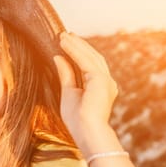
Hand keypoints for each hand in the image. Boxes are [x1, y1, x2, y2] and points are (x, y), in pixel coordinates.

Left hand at [54, 32, 118, 152]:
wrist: (87, 132)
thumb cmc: (78, 120)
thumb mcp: (69, 93)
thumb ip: (66, 75)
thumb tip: (58, 58)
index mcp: (101, 87)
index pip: (90, 64)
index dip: (80, 52)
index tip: (68, 41)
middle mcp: (107, 82)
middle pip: (92, 57)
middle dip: (79, 45)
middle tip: (65, 34)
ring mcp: (106, 80)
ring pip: (90, 56)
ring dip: (76, 44)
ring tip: (62, 36)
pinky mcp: (100, 79)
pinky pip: (85, 60)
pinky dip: (74, 50)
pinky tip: (64, 43)